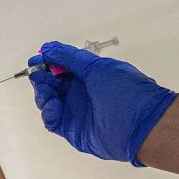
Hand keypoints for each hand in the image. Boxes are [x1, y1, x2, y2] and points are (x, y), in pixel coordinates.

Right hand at [29, 42, 176, 165]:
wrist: (141, 124)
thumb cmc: (126, 92)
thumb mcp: (97, 68)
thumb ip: (70, 58)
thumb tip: (49, 48)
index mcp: (89, 76)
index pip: (62, 66)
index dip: (48, 61)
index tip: (37, 58)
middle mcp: (82, 93)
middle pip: (52, 84)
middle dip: (42, 77)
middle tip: (37, 73)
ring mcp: (77, 112)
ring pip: (49, 102)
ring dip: (43, 94)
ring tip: (46, 90)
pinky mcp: (73, 130)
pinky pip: (53, 120)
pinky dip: (49, 112)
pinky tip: (53, 106)